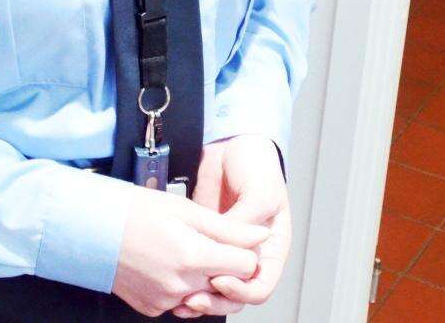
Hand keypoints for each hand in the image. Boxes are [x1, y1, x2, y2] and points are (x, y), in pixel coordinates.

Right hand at [111, 186, 269, 316]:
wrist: (88, 229)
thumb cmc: (132, 211)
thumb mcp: (185, 208)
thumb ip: (228, 228)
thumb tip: (261, 235)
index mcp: (193, 256)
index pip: (247, 266)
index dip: (244, 250)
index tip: (233, 240)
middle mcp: (182, 285)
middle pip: (227, 283)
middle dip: (223, 265)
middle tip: (204, 242)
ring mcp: (166, 301)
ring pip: (205, 295)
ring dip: (202, 277)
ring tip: (182, 251)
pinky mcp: (152, 308)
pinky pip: (180, 302)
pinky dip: (180, 286)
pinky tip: (165, 263)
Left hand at [172, 137, 290, 316]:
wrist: (230, 143)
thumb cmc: (255, 163)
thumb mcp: (259, 191)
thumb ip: (245, 222)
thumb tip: (229, 251)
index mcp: (271, 247)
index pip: (261, 286)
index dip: (242, 291)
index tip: (220, 281)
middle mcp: (250, 253)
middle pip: (237, 295)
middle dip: (216, 301)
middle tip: (194, 299)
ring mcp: (225, 249)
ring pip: (215, 286)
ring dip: (199, 296)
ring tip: (180, 300)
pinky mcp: (204, 241)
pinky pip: (198, 267)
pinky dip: (187, 278)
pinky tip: (173, 281)